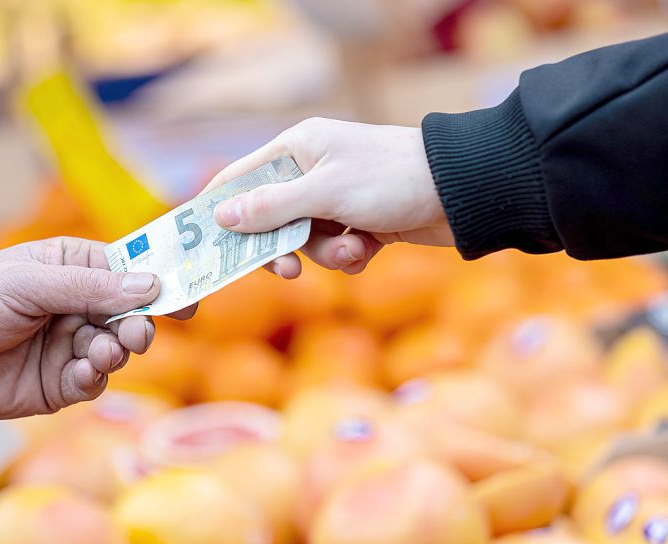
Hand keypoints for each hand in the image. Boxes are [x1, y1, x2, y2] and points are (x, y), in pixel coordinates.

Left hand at [0, 238, 169, 418]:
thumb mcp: (29, 283)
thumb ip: (91, 286)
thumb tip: (151, 285)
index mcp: (72, 267)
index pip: (128, 270)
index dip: (159, 281)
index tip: (188, 294)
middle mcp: (77, 305)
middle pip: (130, 312)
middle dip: (139, 322)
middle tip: (138, 331)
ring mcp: (69, 346)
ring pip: (116, 349)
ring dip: (116, 350)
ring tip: (104, 351)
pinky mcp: (59, 385)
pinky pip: (93, 382)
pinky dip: (95, 376)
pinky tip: (84, 370)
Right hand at [204, 118, 452, 276]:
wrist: (464, 192)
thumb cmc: (391, 178)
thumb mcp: (325, 192)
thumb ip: (271, 207)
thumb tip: (221, 216)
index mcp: (297, 148)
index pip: (240, 178)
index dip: (220, 209)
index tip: (202, 243)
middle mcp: (312, 170)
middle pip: (270, 218)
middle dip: (284, 246)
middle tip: (288, 270)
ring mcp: (337, 198)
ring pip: (307, 241)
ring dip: (329, 253)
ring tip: (356, 247)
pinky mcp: (362, 223)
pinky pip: (336, 250)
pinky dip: (351, 256)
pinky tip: (371, 249)